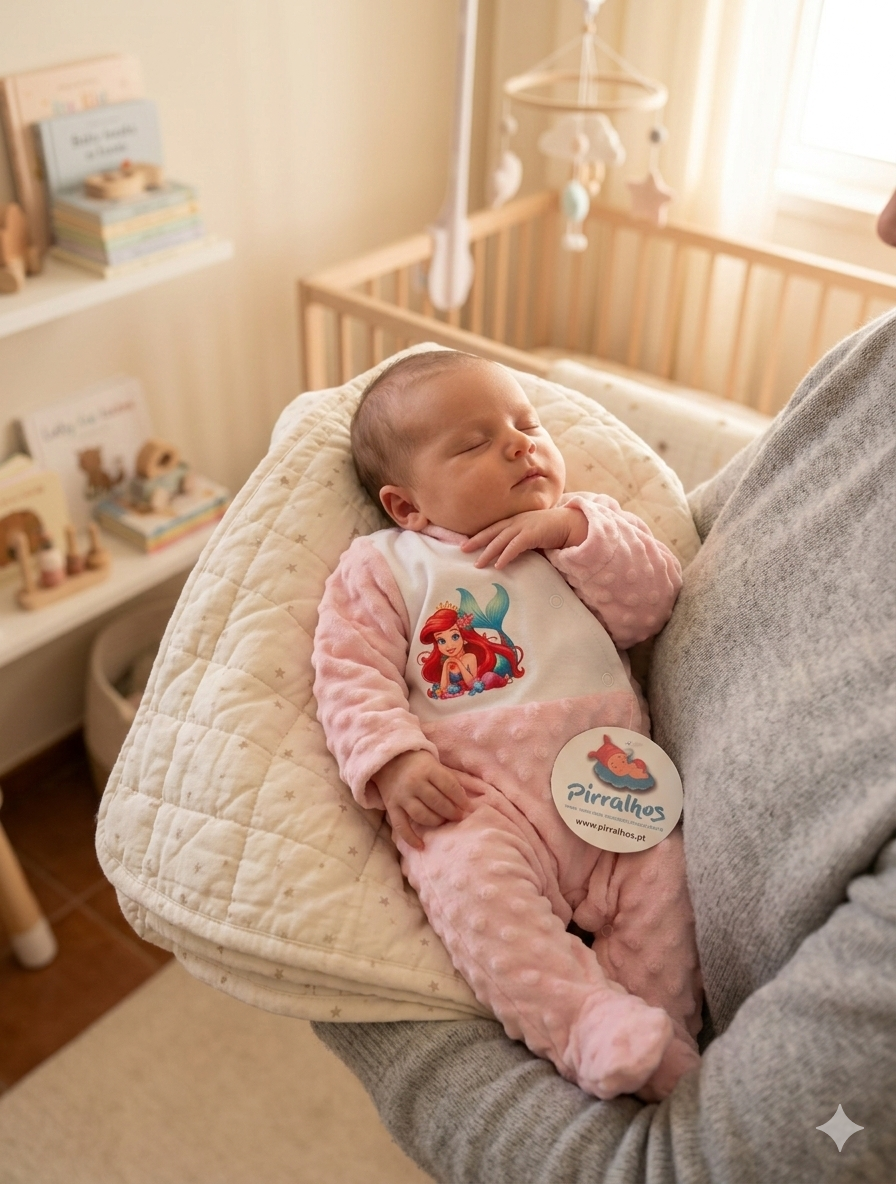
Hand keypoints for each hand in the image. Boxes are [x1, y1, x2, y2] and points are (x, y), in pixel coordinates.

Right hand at [374, 750, 467, 849]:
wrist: (388, 760)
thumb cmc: (417, 762)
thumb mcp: (434, 763)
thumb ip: (446, 779)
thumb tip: (463, 801)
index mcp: (427, 769)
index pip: (449, 786)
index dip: (461, 799)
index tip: (468, 807)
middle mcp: (414, 783)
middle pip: (437, 803)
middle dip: (451, 812)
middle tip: (458, 817)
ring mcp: (402, 796)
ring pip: (422, 815)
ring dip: (436, 822)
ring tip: (443, 822)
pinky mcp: (391, 806)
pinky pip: (401, 826)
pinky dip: (410, 838)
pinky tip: (421, 846)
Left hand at [461, 507, 587, 568]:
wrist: (573, 523)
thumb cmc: (554, 530)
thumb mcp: (534, 534)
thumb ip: (522, 541)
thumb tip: (510, 555)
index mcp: (517, 520)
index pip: (494, 527)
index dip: (480, 535)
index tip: (467, 542)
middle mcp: (518, 521)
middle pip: (492, 531)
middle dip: (476, 540)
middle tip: (462, 549)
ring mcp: (525, 526)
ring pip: (501, 540)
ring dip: (488, 552)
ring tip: (478, 564)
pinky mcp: (533, 534)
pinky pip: (515, 546)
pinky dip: (506, 555)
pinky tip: (498, 565)